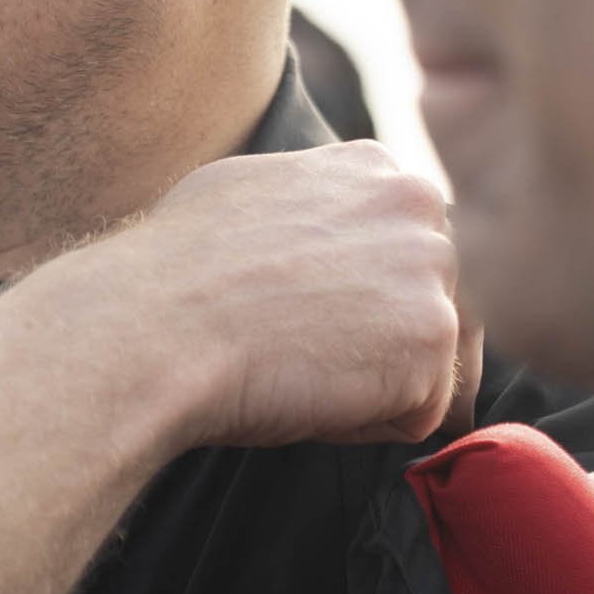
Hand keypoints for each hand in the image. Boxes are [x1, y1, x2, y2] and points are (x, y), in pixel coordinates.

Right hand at [37, 139, 461, 450]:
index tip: (299, 311)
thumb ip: (312, 199)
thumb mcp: (249, 191)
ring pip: (425, 361)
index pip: (403, 253)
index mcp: (378, 169)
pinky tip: (308, 393)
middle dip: (378, 342)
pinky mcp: (433, 342)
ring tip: (298, 365)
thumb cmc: (178, 268)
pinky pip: (419, 413)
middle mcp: (421, 207)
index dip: (354, 299)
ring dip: (372, 382)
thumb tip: (318, 224)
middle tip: (297, 347)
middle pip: (428, 304)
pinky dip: (368, 424)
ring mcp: (434, 273)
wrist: (158, 324)